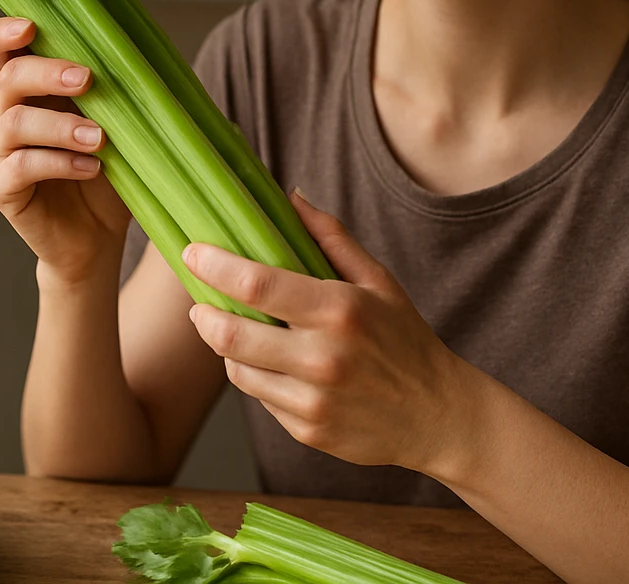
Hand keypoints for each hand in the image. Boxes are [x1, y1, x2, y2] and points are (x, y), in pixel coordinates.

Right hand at [0, 17, 131, 282]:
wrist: (97, 234)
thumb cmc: (106, 166)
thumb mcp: (116, 121)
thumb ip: (113, 85)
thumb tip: (141, 44)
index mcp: (25, 88)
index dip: (4, 32)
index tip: (32, 26)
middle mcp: (2, 114)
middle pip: (8, 78)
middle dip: (48, 72)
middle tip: (87, 80)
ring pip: (13, 123)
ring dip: (60, 125)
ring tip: (100, 138)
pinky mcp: (2, 188)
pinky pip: (21, 167)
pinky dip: (59, 163)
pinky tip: (92, 168)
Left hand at [183, 190, 469, 472]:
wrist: (436, 416)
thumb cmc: (406, 340)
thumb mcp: (380, 282)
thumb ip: (332, 239)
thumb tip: (291, 198)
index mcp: (340, 310)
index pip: (257, 284)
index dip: (215, 266)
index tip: (193, 253)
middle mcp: (323, 357)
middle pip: (231, 335)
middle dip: (205, 315)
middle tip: (200, 302)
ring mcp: (313, 399)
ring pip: (237, 370)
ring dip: (227, 349)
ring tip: (236, 332)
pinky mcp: (307, 431)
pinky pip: (260, 398)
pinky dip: (257, 378)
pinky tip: (274, 366)